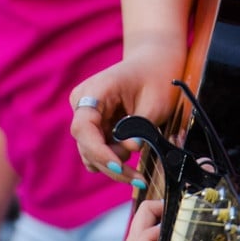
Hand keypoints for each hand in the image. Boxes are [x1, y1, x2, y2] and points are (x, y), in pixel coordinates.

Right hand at [70, 43, 184, 185]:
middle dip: (111, 165)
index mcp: (94, 91)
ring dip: (113, 165)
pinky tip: (131, 162)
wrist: (154, 61)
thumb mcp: (155, 102)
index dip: (98, 152)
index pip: (84, 128)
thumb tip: (129, 150)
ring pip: (91, 152)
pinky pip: (98, 148)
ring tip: (138, 170)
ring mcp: (86, 114)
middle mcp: (83, 103)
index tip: (119, 167)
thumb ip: (140, 127)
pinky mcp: (94, 124)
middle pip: (86, 145)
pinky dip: (113, 159)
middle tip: (139, 179)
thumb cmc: (156, 76)